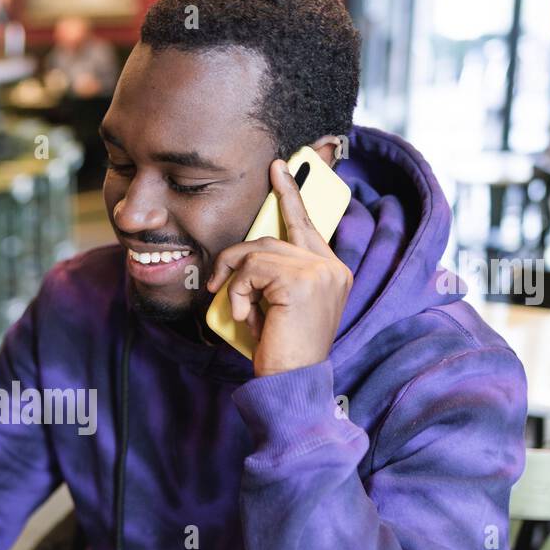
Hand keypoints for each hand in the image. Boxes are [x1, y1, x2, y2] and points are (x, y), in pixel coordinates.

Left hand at [206, 158, 353, 376]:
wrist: (292, 383)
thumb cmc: (281, 350)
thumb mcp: (277, 306)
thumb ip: (273, 276)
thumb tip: (246, 254)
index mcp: (332, 272)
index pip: (307, 224)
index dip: (290, 194)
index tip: (278, 167)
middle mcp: (332, 268)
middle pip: (271, 238)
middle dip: (236, 257)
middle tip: (217, 281)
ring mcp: (320, 272)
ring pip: (258, 252)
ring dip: (236, 282)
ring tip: (240, 311)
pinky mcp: (301, 281)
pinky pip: (252, 269)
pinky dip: (239, 293)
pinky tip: (247, 317)